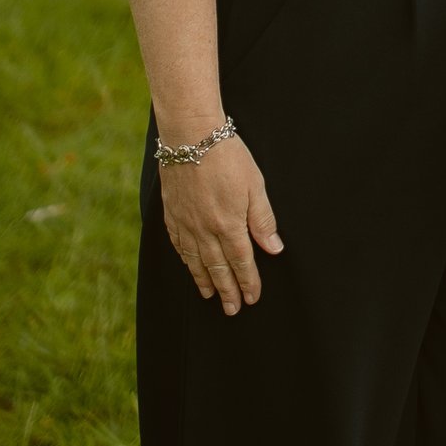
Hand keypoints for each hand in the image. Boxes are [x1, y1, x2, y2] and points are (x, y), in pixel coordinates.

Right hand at [162, 133, 282, 311]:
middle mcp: (205, 230)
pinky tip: (189, 266)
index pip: (241, 262)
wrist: (190, 136)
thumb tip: (274, 249)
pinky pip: (179, 245)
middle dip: (227, 290)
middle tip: (232, 309)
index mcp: (229, 224)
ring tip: (211, 296)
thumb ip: (263, 220)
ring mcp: (186, 223)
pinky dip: (185, 260)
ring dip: (205, 280)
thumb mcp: (255, 185)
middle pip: (218, 268)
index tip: (252, 298)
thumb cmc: (228, 156)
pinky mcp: (172, 213)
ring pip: (196, 261)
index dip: (248, 282)